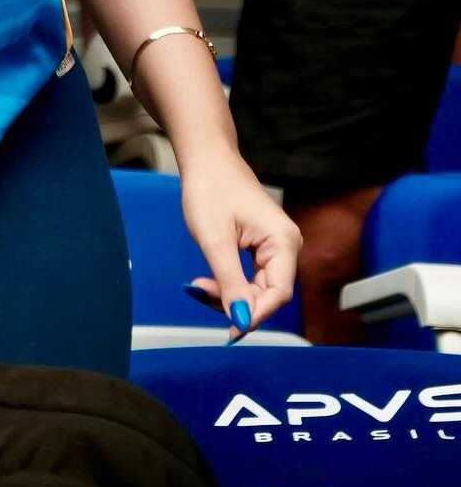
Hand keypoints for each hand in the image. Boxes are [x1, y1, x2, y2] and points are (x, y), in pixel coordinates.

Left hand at [181, 152, 300, 336]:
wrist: (205, 156)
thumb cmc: (211, 186)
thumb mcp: (215, 239)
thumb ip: (230, 282)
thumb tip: (241, 320)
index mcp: (283, 241)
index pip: (278, 294)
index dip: (254, 314)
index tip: (231, 330)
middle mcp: (286, 244)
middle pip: (268, 293)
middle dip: (236, 301)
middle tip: (202, 294)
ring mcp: (275, 244)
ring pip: (257, 287)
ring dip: (230, 293)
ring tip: (201, 285)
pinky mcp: (262, 244)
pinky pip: (251, 275)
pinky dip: (230, 281)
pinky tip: (210, 279)